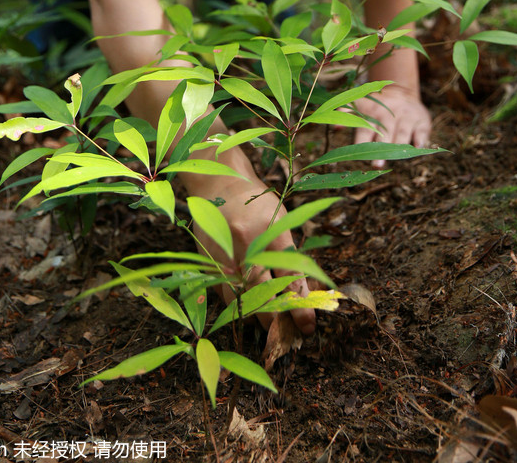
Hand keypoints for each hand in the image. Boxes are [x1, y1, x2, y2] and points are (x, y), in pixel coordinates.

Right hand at [184, 165, 315, 335]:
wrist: (220, 184)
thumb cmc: (256, 204)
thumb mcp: (281, 221)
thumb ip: (290, 255)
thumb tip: (304, 294)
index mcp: (271, 230)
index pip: (290, 276)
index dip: (300, 306)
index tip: (308, 326)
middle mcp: (246, 243)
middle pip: (263, 294)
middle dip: (276, 320)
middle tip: (287, 332)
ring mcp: (224, 253)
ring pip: (240, 300)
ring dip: (255, 317)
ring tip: (267, 323)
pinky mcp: (208, 260)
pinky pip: (224, 293)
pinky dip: (237, 304)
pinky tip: (247, 307)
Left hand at [352, 85, 430, 167]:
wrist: (401, 93)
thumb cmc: (375, 107)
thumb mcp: (359, 104)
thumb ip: (346, 112)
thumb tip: (335, 127)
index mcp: (371, 115)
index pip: (365, 129)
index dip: (361, 142)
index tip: (357, 153)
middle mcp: (389, 117)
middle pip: (385, 133)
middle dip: (381, 149)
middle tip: (376, 164)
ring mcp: (406, 118)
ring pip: (403, 132)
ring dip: (400, 144)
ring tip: (398, 157)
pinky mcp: (421, 120)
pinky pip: (422, 130)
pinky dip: (420, 138)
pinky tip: (418, 147)